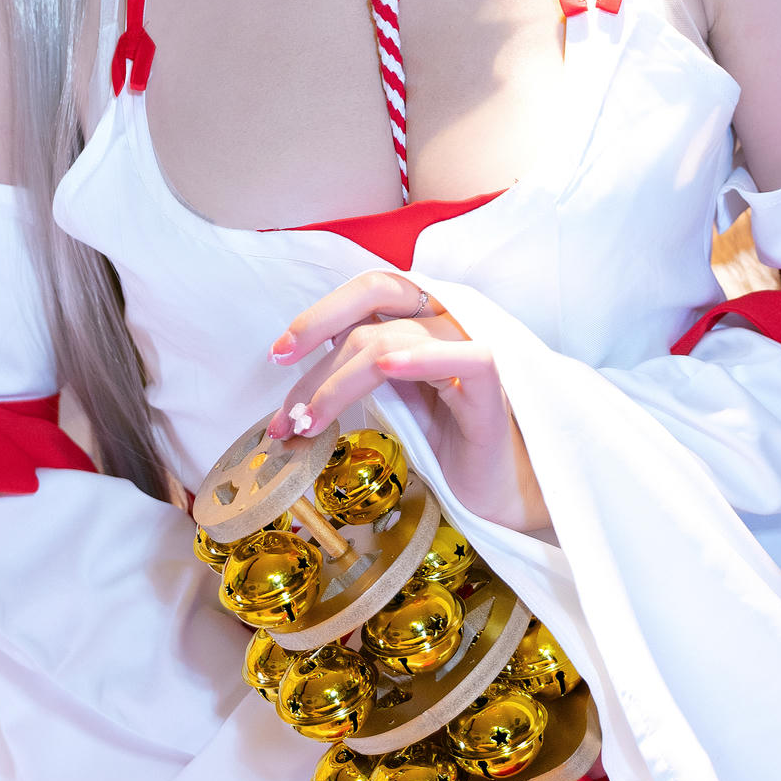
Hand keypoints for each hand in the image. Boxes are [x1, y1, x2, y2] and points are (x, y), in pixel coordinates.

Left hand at [267, 271, 546, 532]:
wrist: (502, 489)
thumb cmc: (449, 442)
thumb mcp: (395, 400)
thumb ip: (361, 373)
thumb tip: (296, 385)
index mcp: (423, 319)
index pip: (369, 291)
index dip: (321, 313)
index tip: (279, 353)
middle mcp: (447, 321)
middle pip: (373, 306)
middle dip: (317, 345)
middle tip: (284, 403)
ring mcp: (471, 347)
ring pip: (393, 341)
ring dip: (338, 384)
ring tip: (308, 425)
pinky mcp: (495, 384)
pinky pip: (464, 357)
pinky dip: (421, 359)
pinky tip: (387, 368)